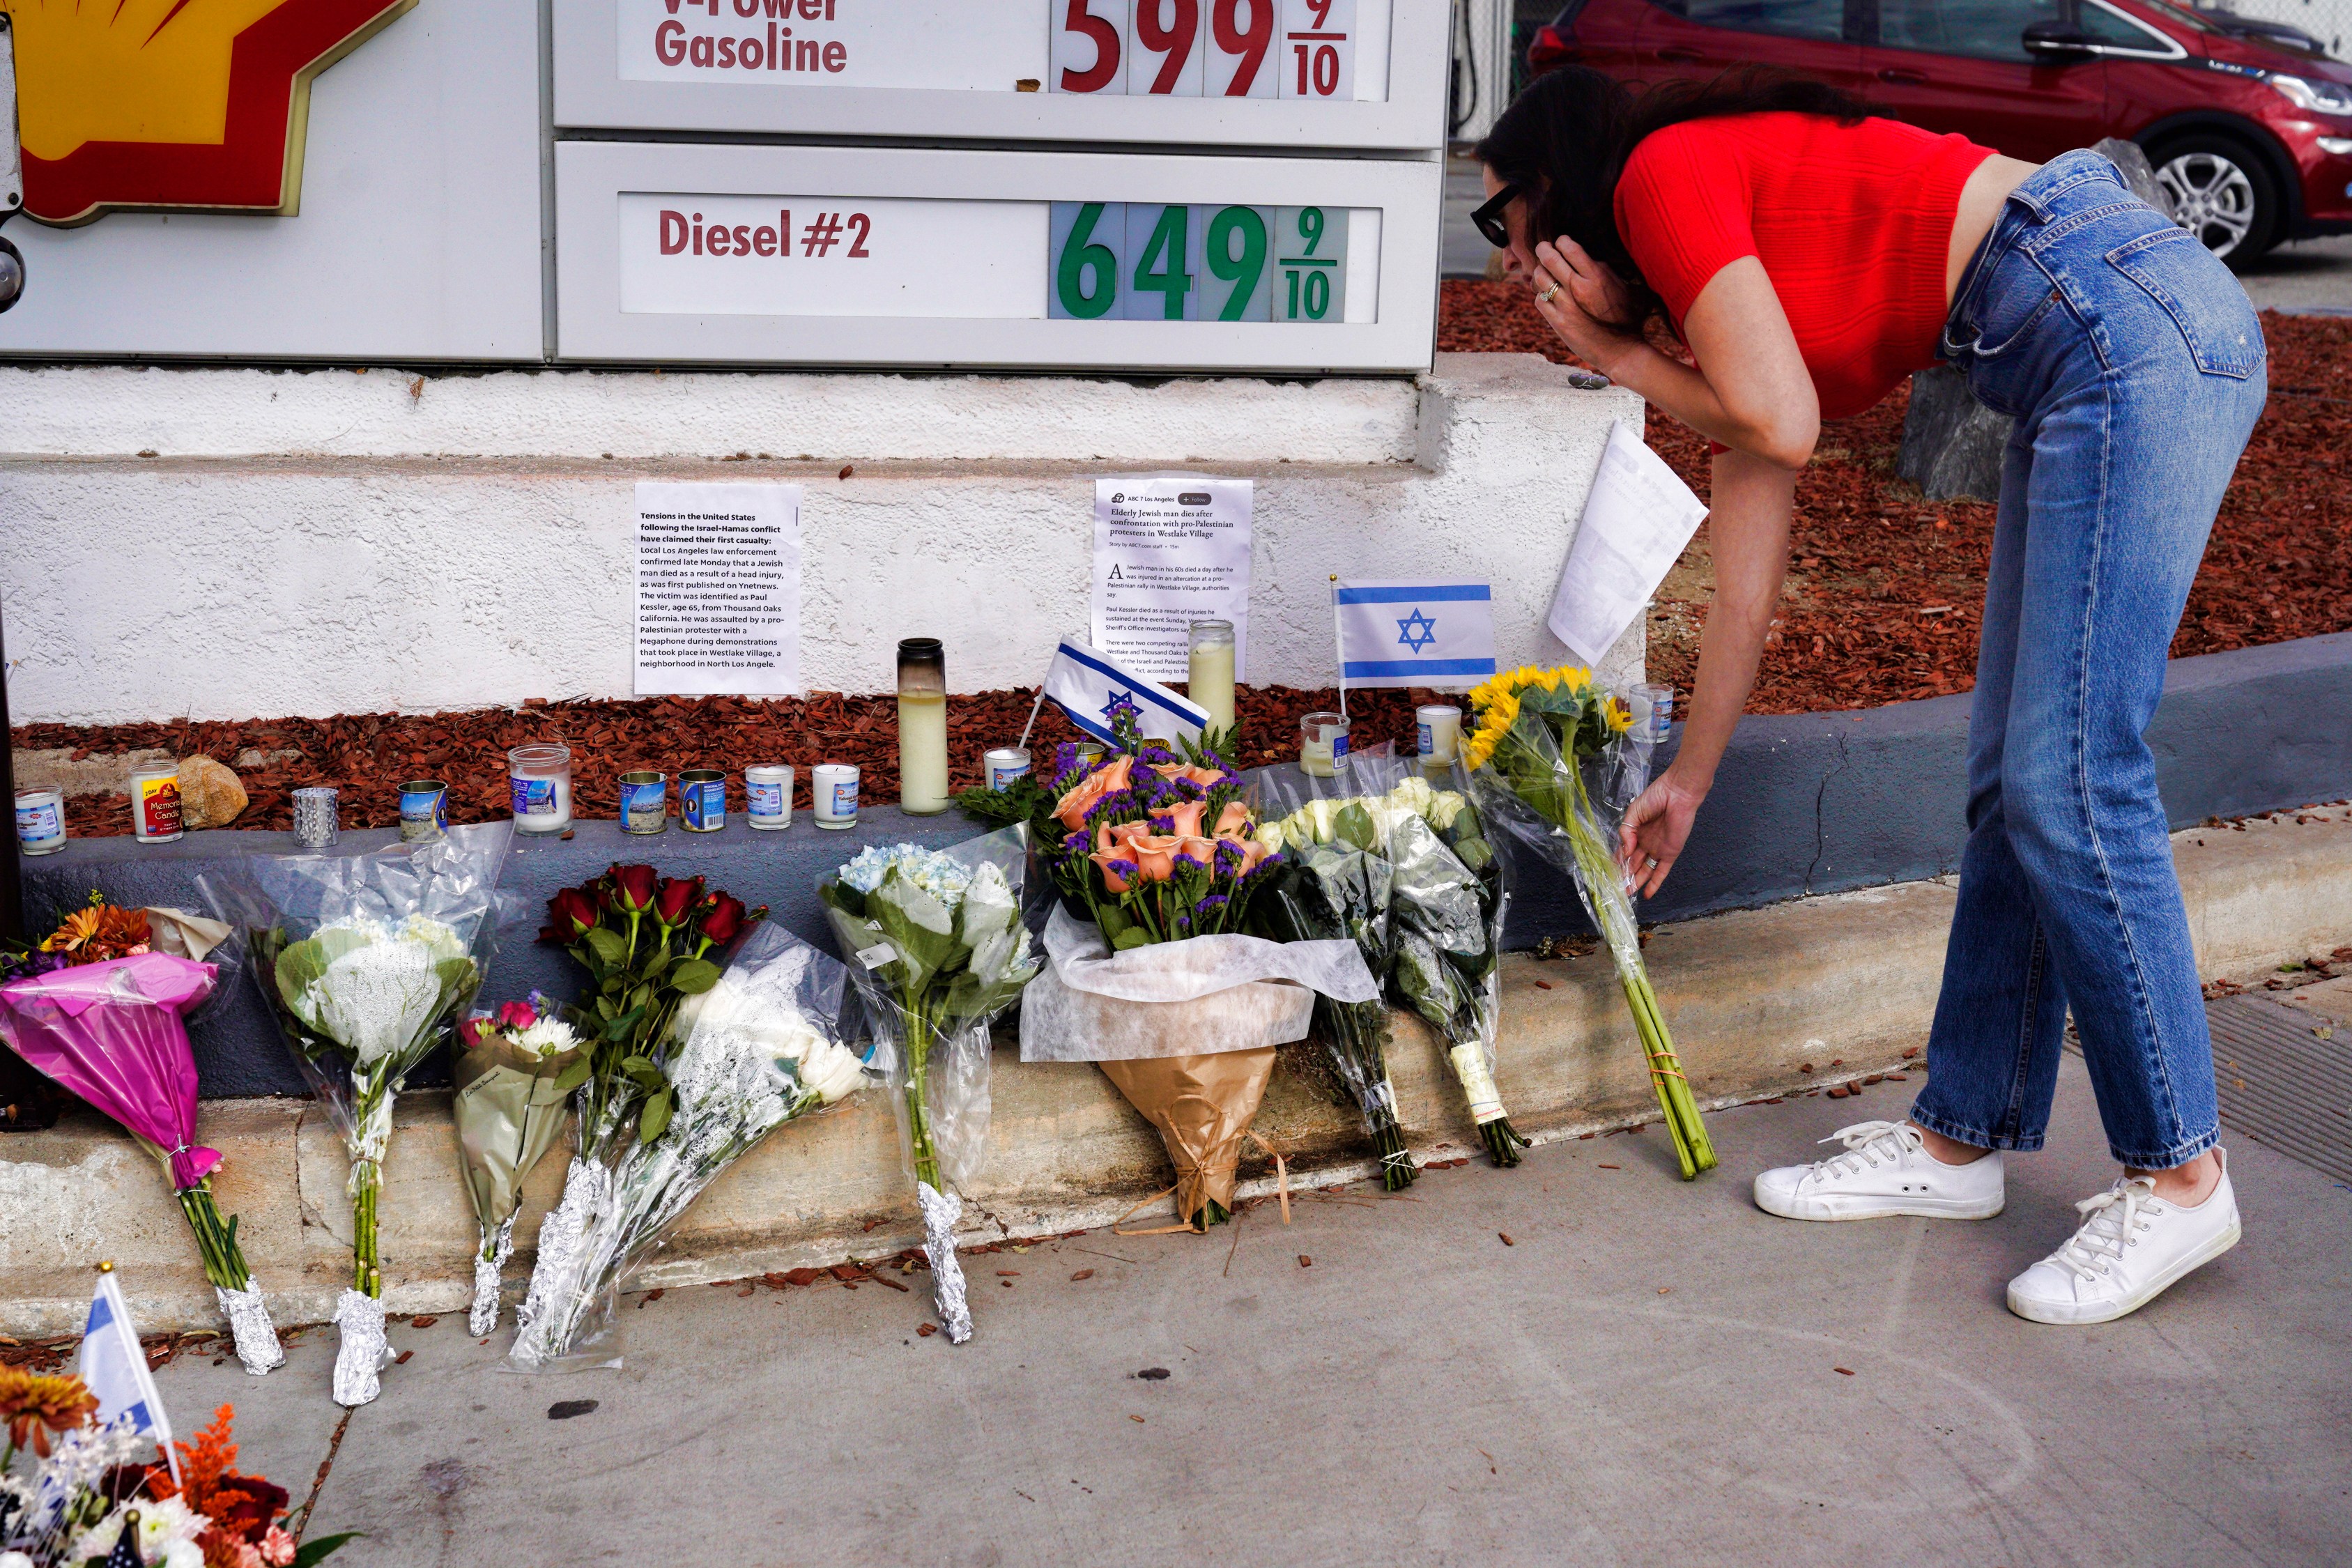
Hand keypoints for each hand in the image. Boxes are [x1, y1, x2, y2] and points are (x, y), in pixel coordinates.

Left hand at [1530, 236, 1643, 369]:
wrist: (1621, 350)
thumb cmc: (1624, 317)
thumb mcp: (1620, 286)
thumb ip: (1603, 270)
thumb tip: (1587, 257)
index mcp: (1597, 276)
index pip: (1570, 248)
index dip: (1562, 241)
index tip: (1561, 243)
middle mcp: (1579, 288)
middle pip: (1550, 258)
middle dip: (1543, 249)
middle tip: (1542, 248)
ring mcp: (1567, 306)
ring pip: (1540, 278)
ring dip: (1540, 273)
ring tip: (1544, 274)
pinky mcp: (1559, 323)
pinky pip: (1539, 300)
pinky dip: (1541, 295)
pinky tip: (1547, 297)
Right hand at [1618, 768, 1704, 899]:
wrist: (1678, 793)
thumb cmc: (1655, 798)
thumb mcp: (1634, 813)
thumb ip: (1626, 832)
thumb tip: (1625, 851)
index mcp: (1636, 833)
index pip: (1624, 852)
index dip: (1616, 862)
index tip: (1608, 873)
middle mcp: (1646, 843)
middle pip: (1634, 864)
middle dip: (1625, 875)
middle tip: (1616, 888)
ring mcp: (1658, 849)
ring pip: (1645, 870)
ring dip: (1636, 882)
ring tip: (1627, 893)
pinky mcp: (1670, 853)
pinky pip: (1662, 871)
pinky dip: (1655, 883)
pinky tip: (1647, 894)